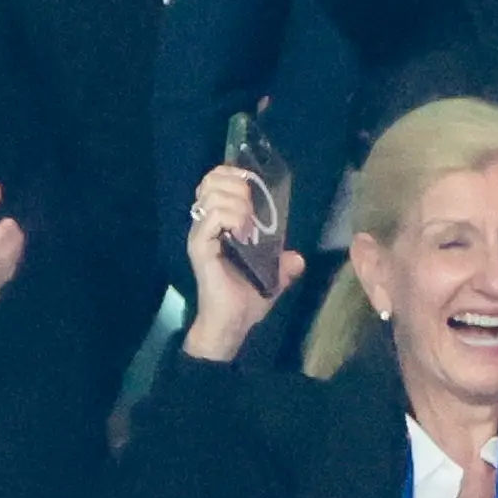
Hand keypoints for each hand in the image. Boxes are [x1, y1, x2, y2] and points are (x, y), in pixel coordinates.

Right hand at [180, 164, 304, 360]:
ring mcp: (200, 234)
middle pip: (211, 180)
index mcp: (218, 224)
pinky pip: (213, 216)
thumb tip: (298, 258)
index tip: (254, 183)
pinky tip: (244, 233)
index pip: (215, 180)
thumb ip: (283, 265)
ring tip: (249, 223)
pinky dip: (233, 217)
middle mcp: (205, 225)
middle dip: (237, 184)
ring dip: (237, 202)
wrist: (232, 324)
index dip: (233, 173)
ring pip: (212, 194)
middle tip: (252, 205)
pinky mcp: (200, 246)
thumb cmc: (245, 300)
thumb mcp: (271, 278)